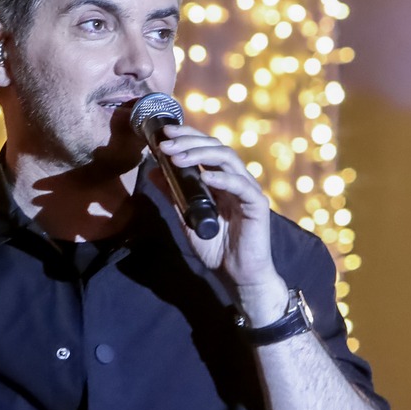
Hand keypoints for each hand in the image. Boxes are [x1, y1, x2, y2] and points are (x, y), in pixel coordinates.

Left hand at [147, 123, 289, 321]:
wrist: (237, 276)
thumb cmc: (215, 248)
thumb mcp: (186, 217)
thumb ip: (173, 194)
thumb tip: (153, 170)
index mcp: (221, 180)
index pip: (206, 148)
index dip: (187, 137)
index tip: (163, 133)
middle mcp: (236, 180)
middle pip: (217, 147)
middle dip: (190, 141)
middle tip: (166, 142)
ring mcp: (248, 190)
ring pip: (228, 160)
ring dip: (200, 155)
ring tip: (177, 157)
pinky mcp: (257, 205)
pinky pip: (241, 186)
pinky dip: (223, 178)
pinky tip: (205, 177)